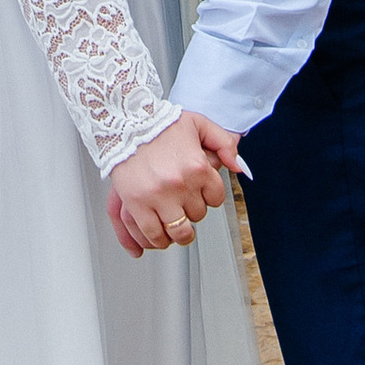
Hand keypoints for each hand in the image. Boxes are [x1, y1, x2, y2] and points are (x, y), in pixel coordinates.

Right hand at [107, 111, 247, 257]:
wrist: (125, 124)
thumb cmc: (160, 125)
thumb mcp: (199, 124)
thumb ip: (224, 143)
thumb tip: (239, 167)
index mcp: (197, 167)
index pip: (216, 199)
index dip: (208, 197)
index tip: (199, 194)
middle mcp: (180, 184)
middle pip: (198, 216)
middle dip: (192, 211)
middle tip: (183, 204)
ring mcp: (158, 196)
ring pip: (178, 232)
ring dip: (178, 233)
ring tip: (174, 227)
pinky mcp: (137, 204)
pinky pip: (152, 233)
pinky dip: (157, 239)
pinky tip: (159, 235)